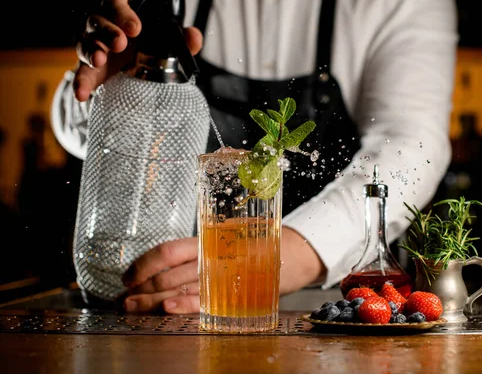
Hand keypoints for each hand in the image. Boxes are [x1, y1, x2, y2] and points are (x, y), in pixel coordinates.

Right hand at [74, 0, 202, 101]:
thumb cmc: (147, 42)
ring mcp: (93, 47)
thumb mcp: (164, 37)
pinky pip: (81, 74)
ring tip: (99, 61)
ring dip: (92, 52)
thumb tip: (194, 38)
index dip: (123, 15)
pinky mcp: (90, 69)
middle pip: (98, 23)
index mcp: (120, 14)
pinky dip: (80, 84)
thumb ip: (180, 36)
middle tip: (120, 43)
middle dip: (108, 32)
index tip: (136, 28)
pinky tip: (82, 94)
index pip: (115, 5)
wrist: (134, 62)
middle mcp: (102, 27)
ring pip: (86, 44)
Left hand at [121, 227, 325, 313]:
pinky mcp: (235, 291)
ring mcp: (223, 274)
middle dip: (141, 289)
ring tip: (132, 308)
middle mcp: (212, 255)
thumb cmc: (257, 243)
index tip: (127, 277)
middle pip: (169, 273)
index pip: (168, 251)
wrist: (293, 252)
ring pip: (181, 288)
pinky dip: (184, 305)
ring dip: (152, 301)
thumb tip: (163, 265)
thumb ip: (200, 247)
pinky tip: (167, 309)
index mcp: (208, 239)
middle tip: (123, 300)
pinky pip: (206, 300)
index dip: (143, 264)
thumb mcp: (227, 235)